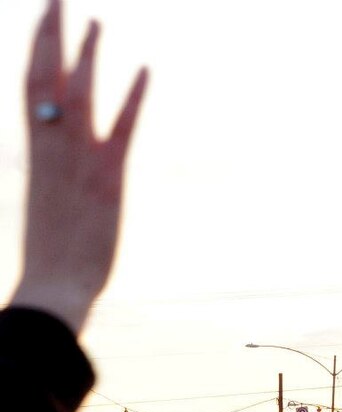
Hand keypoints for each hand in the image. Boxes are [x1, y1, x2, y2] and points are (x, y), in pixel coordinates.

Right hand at [11, 0, 147, 333]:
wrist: (52, 288)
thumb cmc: (50, 251)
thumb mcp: (47, 197)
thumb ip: (55, 166)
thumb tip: (63, 148)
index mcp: (35, 150)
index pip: (30, 86)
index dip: (38, 49)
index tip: (46, 18)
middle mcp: (52, 148)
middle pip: (46, 78)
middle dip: (52, 34)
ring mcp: (79, 162)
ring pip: (78, 95)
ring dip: (87, 55)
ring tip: (94, 17)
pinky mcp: (108, 180)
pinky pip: (121, 131)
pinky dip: (133, 99)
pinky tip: (146, 70)